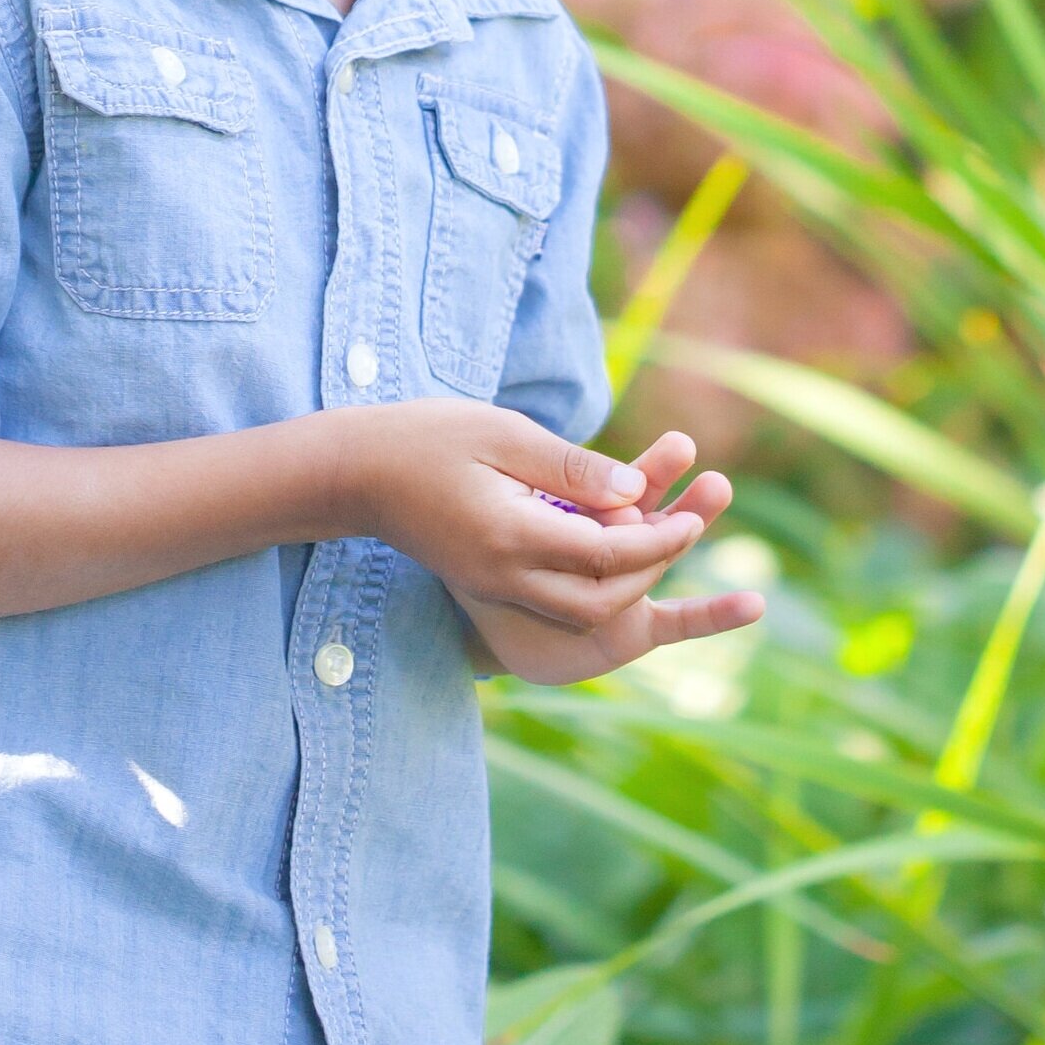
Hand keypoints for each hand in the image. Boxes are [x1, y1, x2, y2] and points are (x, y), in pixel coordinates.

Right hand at [334, 405, 743, 663]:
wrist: (354, 472)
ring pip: (576, 612)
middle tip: (683, 533)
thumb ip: (571, 465)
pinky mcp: (482, 582)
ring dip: (622, 585)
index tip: (691, 520)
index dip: (656, 540)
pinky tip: (604, 548)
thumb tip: (635, 488)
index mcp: (510, 534)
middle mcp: (502, 573)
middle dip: (648, 571)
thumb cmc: (426, 437)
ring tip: (652, 541)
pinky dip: (589, 584)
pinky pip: (550, 601)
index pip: (604, 554)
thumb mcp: (504, 432)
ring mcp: (489, 584)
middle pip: (597, 600)